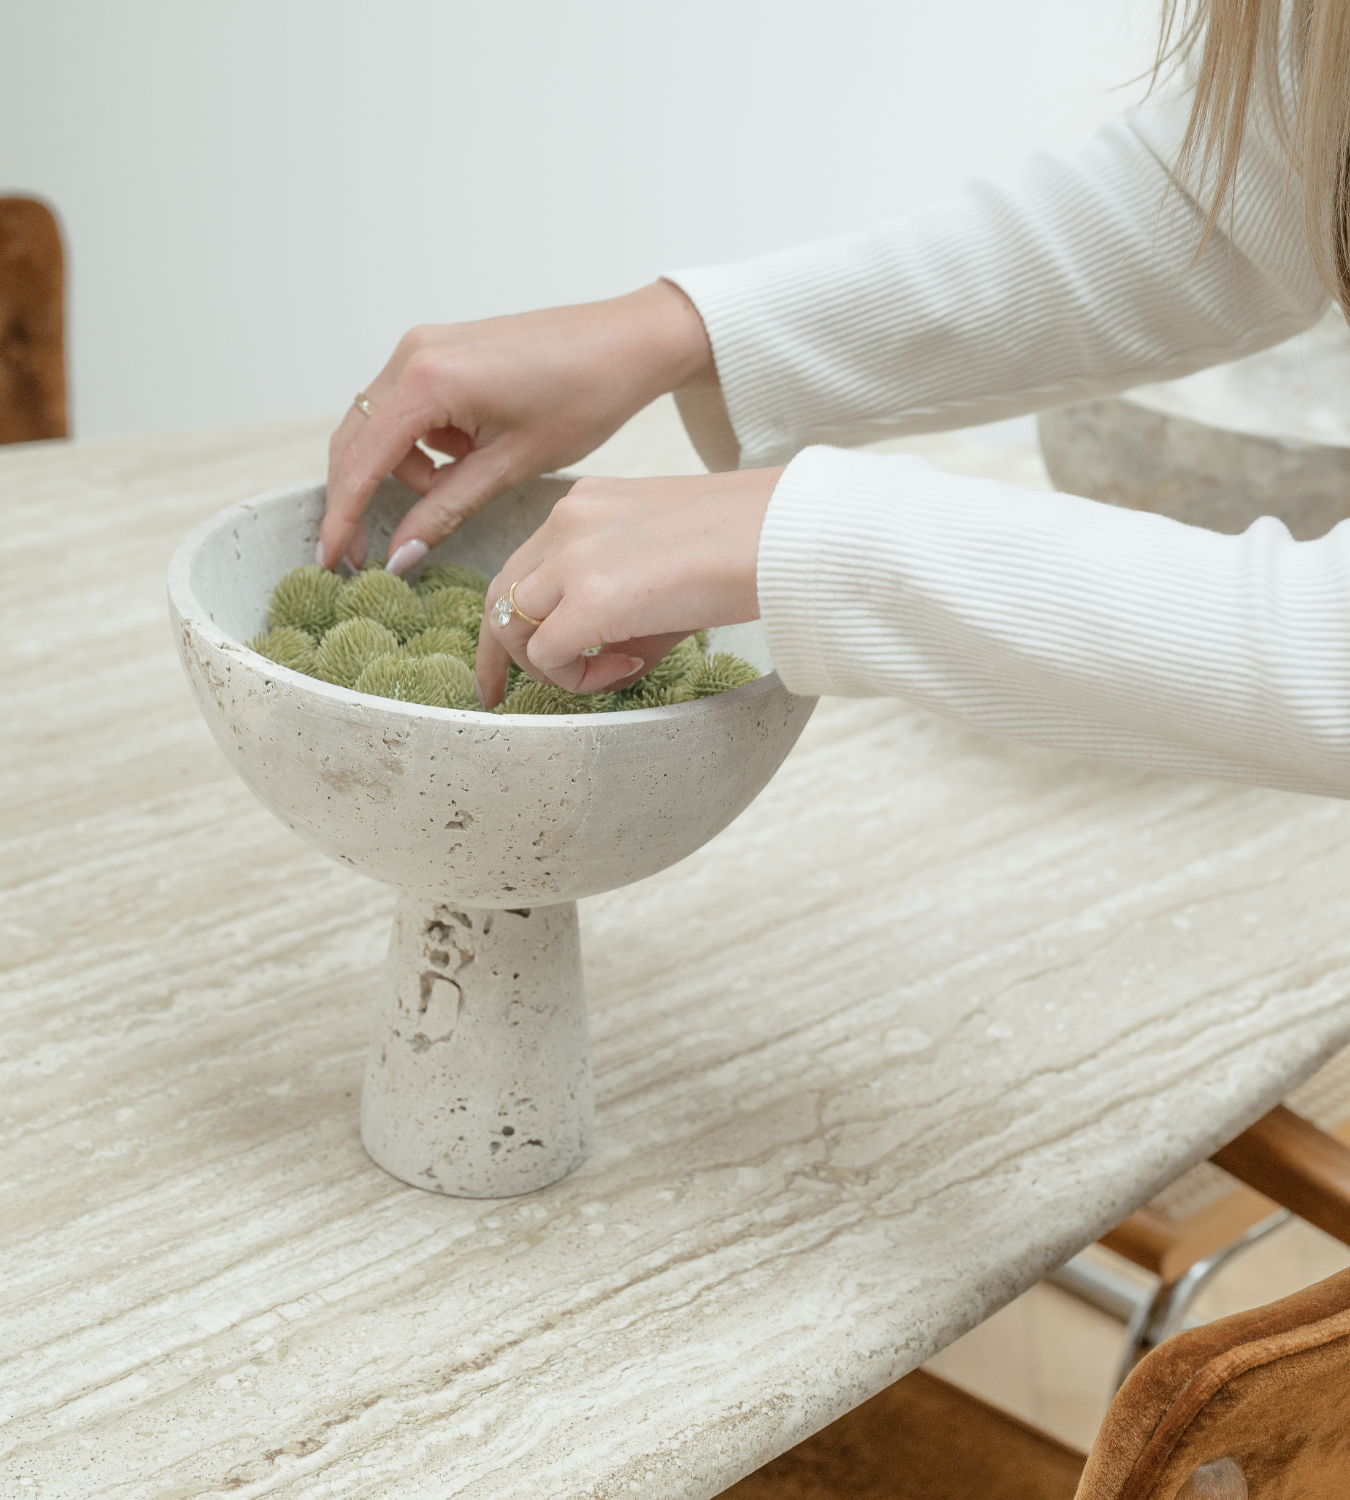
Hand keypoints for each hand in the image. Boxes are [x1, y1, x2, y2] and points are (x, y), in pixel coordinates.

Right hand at [319, 281, 714, 570]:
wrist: (626, 343)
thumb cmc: (583, 398)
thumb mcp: (510, 467)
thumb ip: (444, 511)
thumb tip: (397, 555)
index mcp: (428, 380)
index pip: (361, 461)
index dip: (341, 517)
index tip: (331, 561)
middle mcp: (413, 353)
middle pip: (354, 440)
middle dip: (357, 498)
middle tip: (367, 554)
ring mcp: (423, 344)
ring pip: (378, 425)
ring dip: (399, 469)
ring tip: (455, 488)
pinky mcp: (438, 347)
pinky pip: (405, 406)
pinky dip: (420, 443)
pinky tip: (465, 456)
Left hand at [475, 467, 783, 705]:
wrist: (784, 534)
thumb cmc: (747, 545)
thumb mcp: (666, 564)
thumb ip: (621, 605)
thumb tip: (608, 660)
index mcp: (586, 505)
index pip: (525, 565)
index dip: (515, 618)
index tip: (517, 661)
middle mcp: (567, 521)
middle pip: (499, 595)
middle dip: (498, 654)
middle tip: (500, 695)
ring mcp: (572, 555)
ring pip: (512, 626)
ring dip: (550, 667)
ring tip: (615, 671)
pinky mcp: (589, 597)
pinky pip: (546, 657)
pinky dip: (576, 678)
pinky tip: (631, 668)